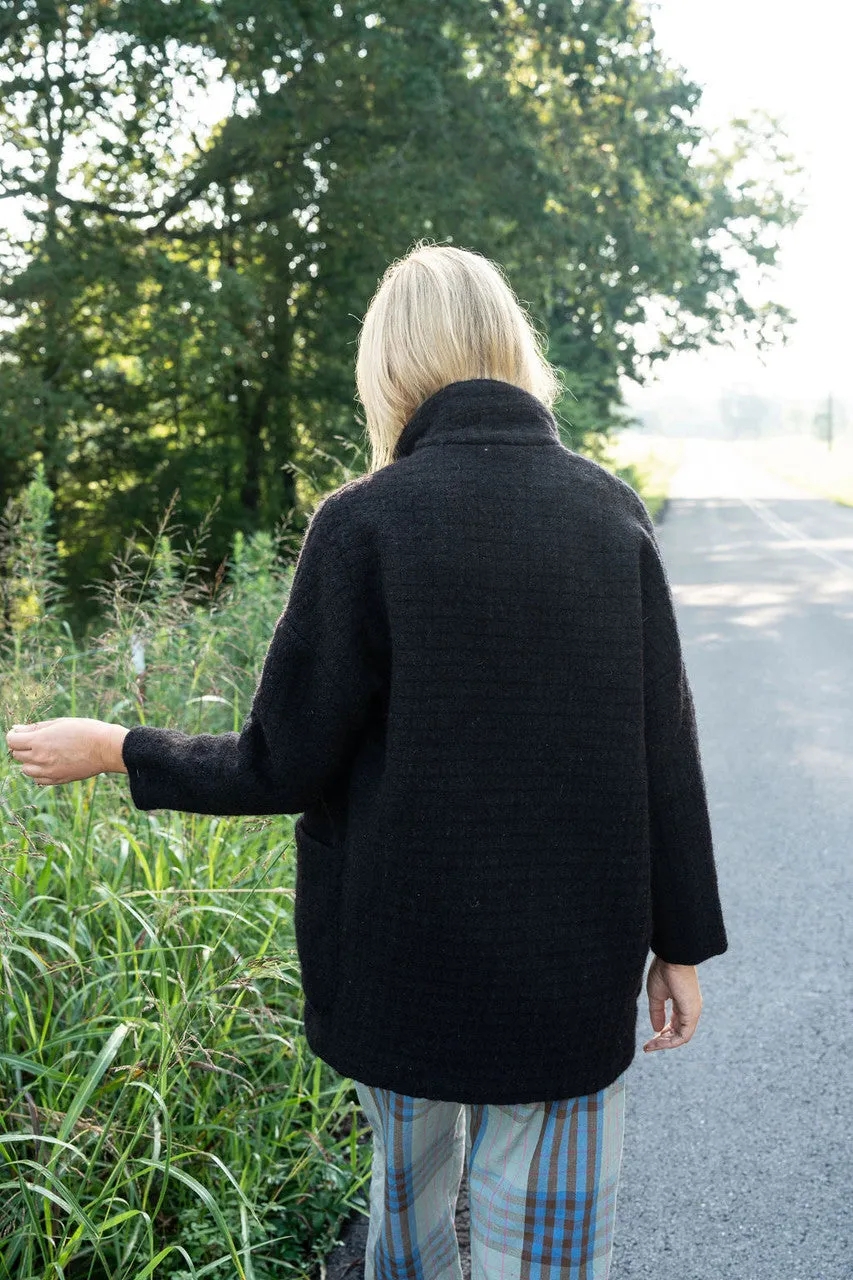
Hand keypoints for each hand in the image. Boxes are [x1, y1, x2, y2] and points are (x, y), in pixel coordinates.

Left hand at [5, 718, 128, 785]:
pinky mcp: (58, 780)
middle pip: (17, 755)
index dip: (14, 735)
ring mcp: (49, 771)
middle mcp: (40, 758)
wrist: (106, 748)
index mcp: (40, 741)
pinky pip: (38, 779)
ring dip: (29, 761)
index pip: (12, 741)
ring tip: (44, 753)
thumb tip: (16, 729)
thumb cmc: (86, 730)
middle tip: (35, 740)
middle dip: (22, 746)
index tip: (20, 732)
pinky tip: (49, 763)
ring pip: (25, 769)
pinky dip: (39, 772)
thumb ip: (36, 727)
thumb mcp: (60, 723)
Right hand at [643, 955, 702, 1051]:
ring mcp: (692, 1012)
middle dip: (662, 1042)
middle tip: (647, 1047)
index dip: (662, 1034)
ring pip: (681, 1037)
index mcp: (682, 1004)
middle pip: (678, 1033)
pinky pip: (683, 1035)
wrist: (672, 958)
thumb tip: (656, 1029)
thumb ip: (656, 1012)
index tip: (648, 1040)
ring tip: (650, 1046)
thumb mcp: (656, 994)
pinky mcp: (692, 1013)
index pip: (674, 1025)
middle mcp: (690, 1010)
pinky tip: (657, 1040)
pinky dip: (670, 1041)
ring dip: (664, 1044)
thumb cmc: (664, 970)